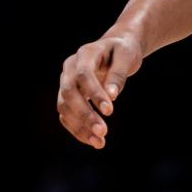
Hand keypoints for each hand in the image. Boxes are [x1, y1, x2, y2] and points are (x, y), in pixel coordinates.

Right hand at [57, 33, 142, 149]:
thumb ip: (119, 74)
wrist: (116, 49)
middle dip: (85, 114)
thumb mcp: (127, 56)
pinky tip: (93, 140)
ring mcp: (66, 81)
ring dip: (80, 126)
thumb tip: (111, 96)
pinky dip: (77, 129)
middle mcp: (70, 67)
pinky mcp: (67, 96)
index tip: (110, 111)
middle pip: (69, 92)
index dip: (94, 94)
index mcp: (85, 53)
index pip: (84, 75)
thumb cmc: (123, 50)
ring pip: (64, 107)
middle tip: (103, 132)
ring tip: (100, 142)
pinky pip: (66, 115)